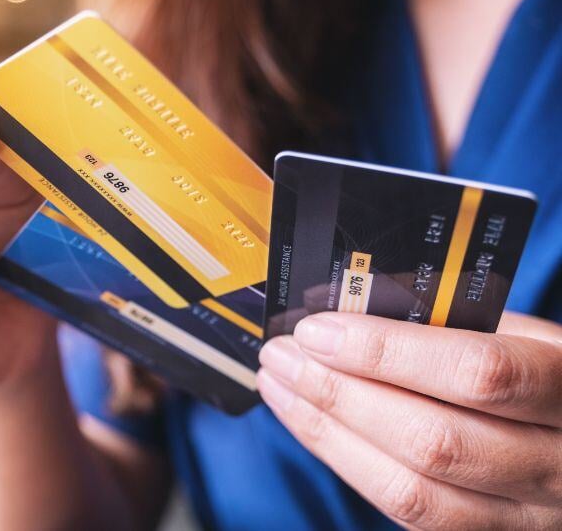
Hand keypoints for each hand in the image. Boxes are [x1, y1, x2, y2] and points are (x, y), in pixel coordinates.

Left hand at [258, 311, 561, 529]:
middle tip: (281, 355)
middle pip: (432, 441)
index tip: (318, 330)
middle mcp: (558, 463)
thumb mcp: (521, 331)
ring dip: (328, 434)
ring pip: (412, 490)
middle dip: (338, 394)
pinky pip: (408, 512)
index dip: (387, 352)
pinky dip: (347, 463)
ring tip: (280, 387)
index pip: (478, 374)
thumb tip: (350, 303)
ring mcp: (527, 514)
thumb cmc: (539, 368)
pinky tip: (310, 423)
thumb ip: (450, 319)